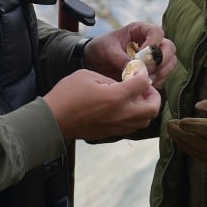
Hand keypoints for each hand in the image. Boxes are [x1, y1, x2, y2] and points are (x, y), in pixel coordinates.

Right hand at [44, 69, 159, 140]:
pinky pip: (133, 126)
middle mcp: (122, 114)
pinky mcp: (111, 133)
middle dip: (153, 96)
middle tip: (144, 88)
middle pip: (152, 108)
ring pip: (145, 120)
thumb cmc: (67, 94)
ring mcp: (117, 126)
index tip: (138, 72)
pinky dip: (136, 116)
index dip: (143, 76)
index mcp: (116, 97)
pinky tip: (124, 107)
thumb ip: (110, 78)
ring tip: (136, 98)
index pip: (144, 85)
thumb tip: (123, 83)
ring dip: (146, 108)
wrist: (53, 120)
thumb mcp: (88, 75)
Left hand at [82, 22, 176, 88]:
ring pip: (170, 63)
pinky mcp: (153, 72)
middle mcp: (151, 42)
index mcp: (140, 30)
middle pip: (169, 48)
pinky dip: (157, 82)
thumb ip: (120, 57)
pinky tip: (144, 86)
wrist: (95, 63)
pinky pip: (163, 77)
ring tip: (144, 79)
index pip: (157, 32)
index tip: (141, 56)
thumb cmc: (100, 49)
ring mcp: (154, 58)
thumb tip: (134, 68)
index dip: (153, 44)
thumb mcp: (106, 50)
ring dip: (161, 72)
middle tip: (146, 70)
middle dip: (161, 60)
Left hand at [166, 93, 206, 164]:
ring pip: (205, 155)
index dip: (196, 127)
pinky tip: (183, 142)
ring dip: (186, 145)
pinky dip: (193, 152)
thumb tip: (198, 106)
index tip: (181, 121)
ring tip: (173, 133)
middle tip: (170, 125)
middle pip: (206, 145)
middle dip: (185, 136)